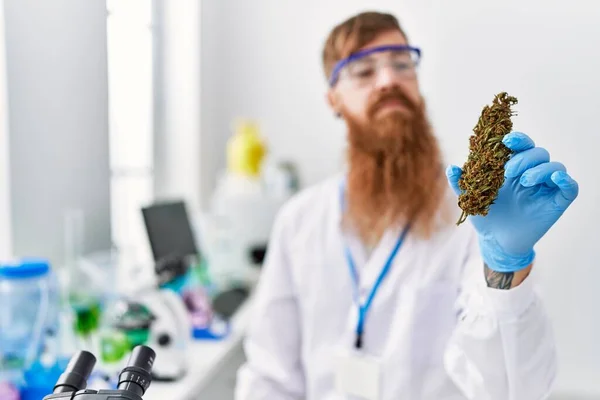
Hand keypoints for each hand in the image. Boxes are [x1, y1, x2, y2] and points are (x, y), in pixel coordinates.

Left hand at [446, 132, 578, 271]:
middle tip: (508, 171)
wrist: (495, 241)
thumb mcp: (469, 198)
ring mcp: (546, 188)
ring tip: (523, 182)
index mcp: (514, 167)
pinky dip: (566, 179)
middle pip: (538, 153)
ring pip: (554, 166)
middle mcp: (532, 173)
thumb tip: (451, 168)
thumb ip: (460, 183)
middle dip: (524, 158)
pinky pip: (570, 187)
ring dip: (540, 169)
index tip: (506, 142)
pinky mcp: (557, 203)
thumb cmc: (485, 215)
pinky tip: (555, 178)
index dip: (517, 140)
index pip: (522, 146)